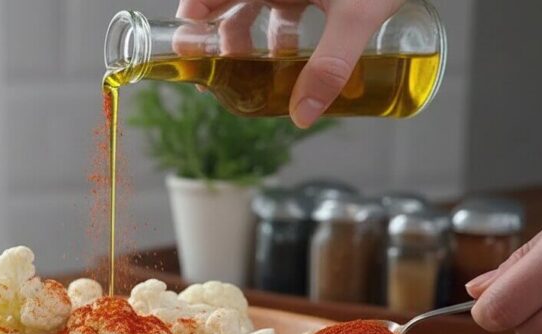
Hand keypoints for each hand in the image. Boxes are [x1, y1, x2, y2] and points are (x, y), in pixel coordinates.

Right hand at [175, 0, 405, 127]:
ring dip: (257, 40)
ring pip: (260, 6)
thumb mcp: (356, 16)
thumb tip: (302, 115)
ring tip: (260, 75)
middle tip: (220, 72)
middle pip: (232, 2)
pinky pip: (290, 6)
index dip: (192, 14)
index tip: (185, 45)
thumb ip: (331, 65)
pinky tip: (295, 58)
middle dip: (224, 38)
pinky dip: (287, 32)